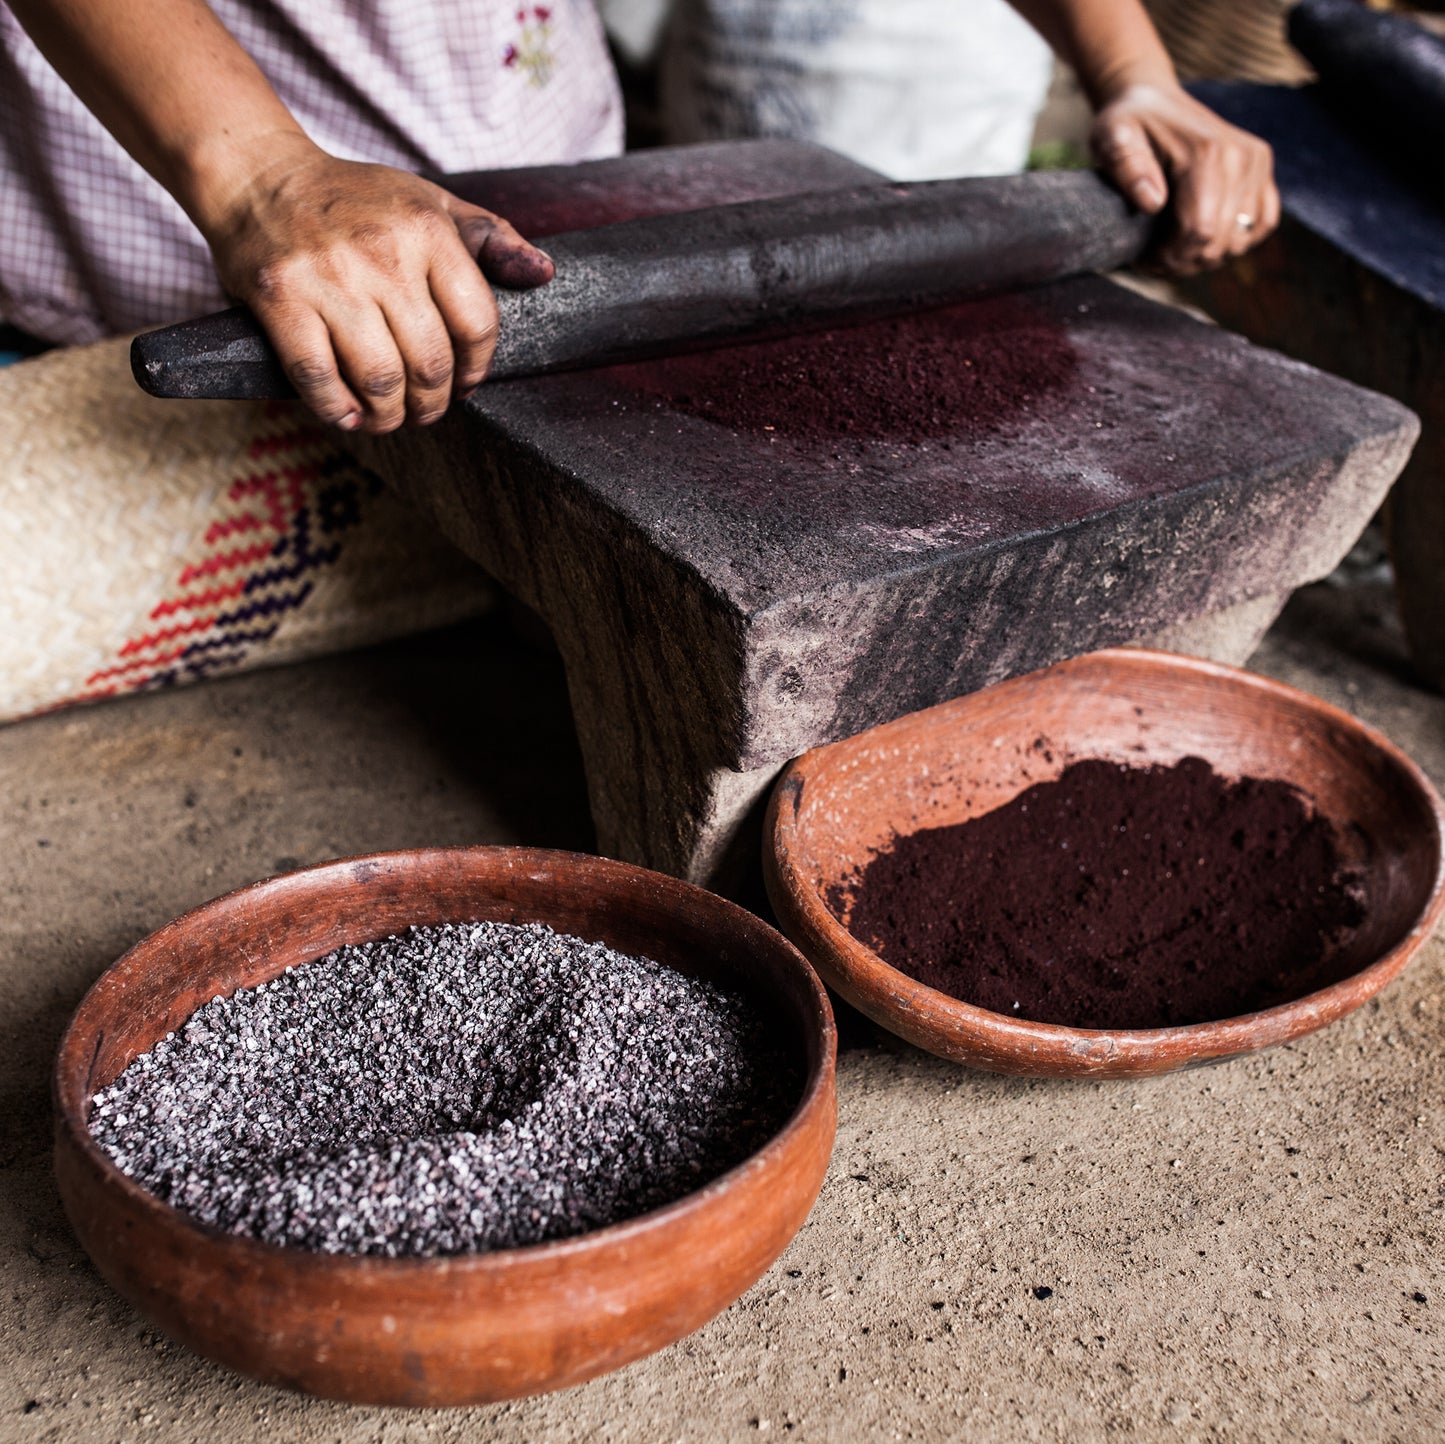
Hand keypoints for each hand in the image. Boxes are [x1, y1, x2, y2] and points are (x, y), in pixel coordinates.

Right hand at [204, 142, 553, 431]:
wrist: (259, 175)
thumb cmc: (355, 200)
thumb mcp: (431, 203)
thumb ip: (492, 240)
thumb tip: (544, 274)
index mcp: (427, 230)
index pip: (477, 323)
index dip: (477, 368)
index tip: (466, 382)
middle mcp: (381, 254)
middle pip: (430, 363)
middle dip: (434, 403)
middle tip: (426, 409)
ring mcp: (328, 278)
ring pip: (380, 379)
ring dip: (391, 416)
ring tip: (390, 416)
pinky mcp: (279, 298)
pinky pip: (317, 378)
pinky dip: (338, 410)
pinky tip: (350, 414)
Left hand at [1090, 82, 1278, 274]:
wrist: (1152, 102)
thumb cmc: (1128, 125)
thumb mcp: (1112, 139)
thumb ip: (1127, 168)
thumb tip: (1153, 203)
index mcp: (1208, 153)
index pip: (1199, 231)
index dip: (1169, 258)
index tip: (1143, 259)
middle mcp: (1242, 157)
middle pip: (1220, 242)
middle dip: (1183, 261)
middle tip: (1153, 258)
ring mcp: (1257, 163)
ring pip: (1240, 240)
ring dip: (1205, 256)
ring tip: (1172, 247)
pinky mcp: (1262, 171)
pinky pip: (1261, 225)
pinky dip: (1233, 241)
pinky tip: (1201, 237)